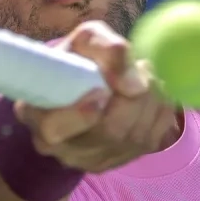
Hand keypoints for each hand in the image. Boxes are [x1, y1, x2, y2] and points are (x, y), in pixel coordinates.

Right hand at [14, 21, 179, 172]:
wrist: (84, 84)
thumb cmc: (77, 60)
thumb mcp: (83, 41)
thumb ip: (104, 47)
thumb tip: (134, 84)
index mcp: (38, 117)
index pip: (53, 128)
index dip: (79, 114)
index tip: (100, 90)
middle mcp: (64, 148)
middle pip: (109, 132)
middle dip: (134, 97)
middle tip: (141, 67)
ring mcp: (95, 159)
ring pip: (136, 135)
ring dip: (152, 99)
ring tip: (145, 74)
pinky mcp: (124, 160)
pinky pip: (155, 138)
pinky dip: (161, 111)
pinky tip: (151, 94)